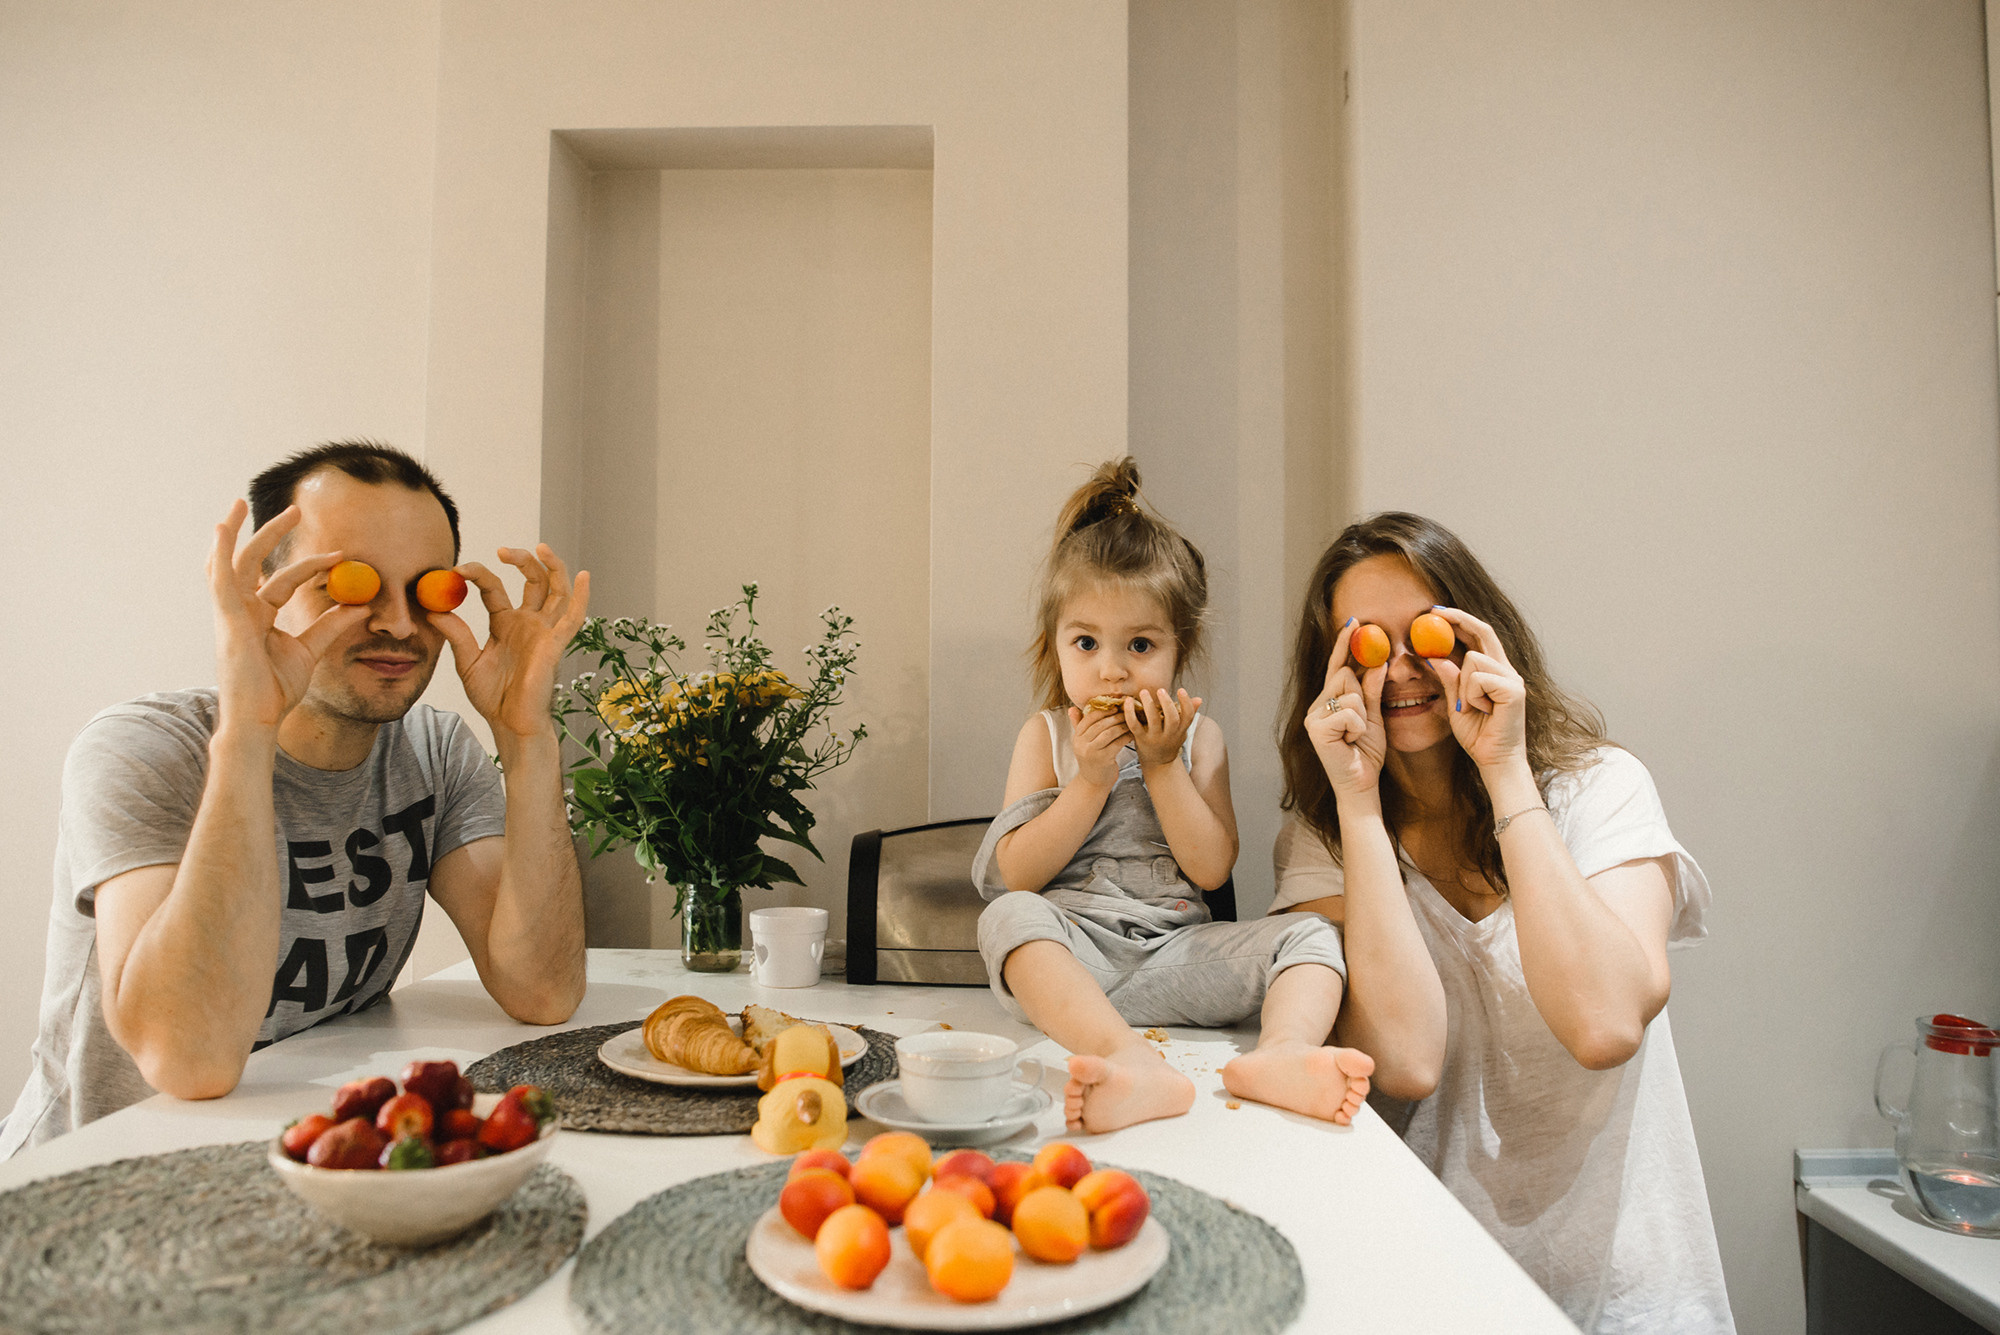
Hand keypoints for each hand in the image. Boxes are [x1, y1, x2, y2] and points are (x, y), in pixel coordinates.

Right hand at [207, 500, 366, 730]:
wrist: (260, 720)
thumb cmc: (276, 691)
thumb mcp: (310, 651)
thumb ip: (331, 626)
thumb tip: (361, 605)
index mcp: (256, 617)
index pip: (281, 581)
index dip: (309, 566)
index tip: (340, 556)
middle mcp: (239, 611)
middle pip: (252, 563)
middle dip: (269, 534)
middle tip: (295, 510)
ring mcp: (230, 615)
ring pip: (232, 564)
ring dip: (238, 533)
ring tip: (241, 504)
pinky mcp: (228, 621)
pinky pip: (221, 581)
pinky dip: (218, 554)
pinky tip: (220, 530)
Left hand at [429, 544, 591, 741]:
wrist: (509, 724)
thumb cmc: (492, 697)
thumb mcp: (466, 661)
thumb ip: (455, 633)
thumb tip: (432, 608)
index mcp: (506, 624)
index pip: (494, 589)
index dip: (479, 575)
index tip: (458, 570)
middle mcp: (528, 623)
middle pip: (533, 580)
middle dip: (521, 560)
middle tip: (501, 550)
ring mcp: (544, 632)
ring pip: (556, 590)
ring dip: (552, 567)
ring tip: (539, 548)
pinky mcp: (555, 644)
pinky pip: (573, 618)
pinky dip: (582, 596)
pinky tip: (584, 577)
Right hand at [1065, 704, 1132, 788]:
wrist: (1093, 783)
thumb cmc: (1091, 760)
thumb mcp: (1082, 743)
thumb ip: (1078, 726)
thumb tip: (1072, 708)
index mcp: (1076, 738)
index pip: (1088, 718)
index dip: (1102, 711)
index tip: (1114, 707)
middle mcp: (1081, 744)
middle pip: (1100, 724)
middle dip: (1115, 717)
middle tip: (1126, 713)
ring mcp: (1092, 752)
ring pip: (1109, 732)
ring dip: (1122, 726)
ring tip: (1130, 723)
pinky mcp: (1104, 759)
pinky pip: (1117, 743)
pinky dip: (1126, 737)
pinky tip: (1131, 734)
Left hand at [1129, 687, 1201, 769]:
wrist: (1158, 763)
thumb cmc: (1170, 740)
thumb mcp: (1182, 730)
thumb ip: (1188, 714)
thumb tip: (1199, 699)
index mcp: (1180, 730)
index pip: (1188, 717)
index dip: (1186, 703)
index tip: (1181, 690)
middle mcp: (1169, 735)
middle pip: (1172, 719)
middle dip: (1167, 703)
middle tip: (1161, 690)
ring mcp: (1154, 738)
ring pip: (1153, 720)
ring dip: (1148, 704)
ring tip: (1144, 692)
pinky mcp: (1141, 739)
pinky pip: (1134, 725)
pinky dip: (1130, 713)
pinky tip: (1128, 701)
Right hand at [1304, 619, 1385, 799]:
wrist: (1361, 784)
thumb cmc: (1366, 752)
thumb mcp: (1374, 717)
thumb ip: (1372, 690)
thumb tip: (1377, 663)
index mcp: (1330, 699)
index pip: (1338, 666)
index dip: (1345, 643)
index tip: (1354, 621)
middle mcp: (1317, 704)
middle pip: (1344, 675)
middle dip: (1362, 695)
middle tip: (1362, 723)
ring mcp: (1313, 716)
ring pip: (1349, 693)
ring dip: (1362, 715)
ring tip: (1356, 736)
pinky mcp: (1315, 728)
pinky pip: (1349, 711)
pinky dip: (1358, 726)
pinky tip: (1351, 741)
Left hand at [1425, 606, 1527, 772]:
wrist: (1495, 760)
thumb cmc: (1478, 735)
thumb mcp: (1455, 703)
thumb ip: (1449, 680)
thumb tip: (1434, 655)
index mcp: (1495, 671)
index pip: (1480, 637)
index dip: (1461, 621)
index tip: (1437, 611)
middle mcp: (1507, 671)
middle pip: (1484, 632)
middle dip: (1459, 619)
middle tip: (1435, 612)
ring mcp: (1513, 679)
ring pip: (1473, 660)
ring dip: (1462, 685)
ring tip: (1470, 708)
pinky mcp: (1514, 691)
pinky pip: (1478, 679)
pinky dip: (1471, 696)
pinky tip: (1481, 711)